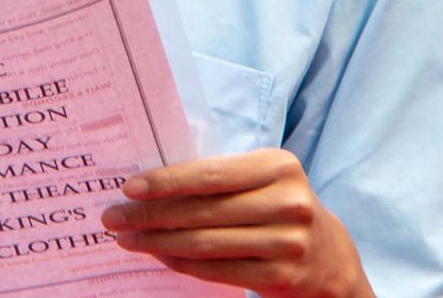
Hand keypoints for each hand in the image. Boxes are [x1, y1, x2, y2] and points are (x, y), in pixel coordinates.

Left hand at [100, 149, 371, 296]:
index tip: (129, 188)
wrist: (329, 256)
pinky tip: (159, 256)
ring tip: (127, 239)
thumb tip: (150, 185)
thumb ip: (219, 177)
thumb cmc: (277, 206)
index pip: (211, 174)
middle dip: (150, 215)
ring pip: (206, 244)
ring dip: (158, 242)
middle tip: (113, 218)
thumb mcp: (262, 179)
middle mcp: (287, 203)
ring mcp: (287, 243)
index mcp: (278, 166)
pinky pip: (217, 270)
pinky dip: (182, 263)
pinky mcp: (281, 276)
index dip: (167, 181)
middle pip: (203, 211)